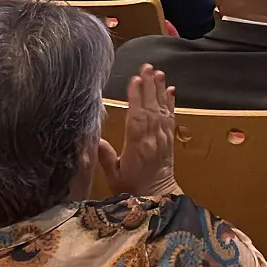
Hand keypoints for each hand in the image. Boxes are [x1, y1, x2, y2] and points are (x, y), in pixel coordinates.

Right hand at [97, 65, 176, 196]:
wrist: (158, 199)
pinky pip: (170, 118)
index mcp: (137, 147)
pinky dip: (171, 103)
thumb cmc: (132, 189)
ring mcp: (163, 138)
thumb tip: (94, 138)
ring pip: (162, 110)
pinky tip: (171, 91)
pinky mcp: (169, 140)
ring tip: (158, 73)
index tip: (135, 79)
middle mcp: (152, 139)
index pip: (137, 117)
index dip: (136, 97)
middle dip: (149, 86)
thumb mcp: (113, 176)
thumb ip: (105, 156)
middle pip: (151, 108)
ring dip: (160, 90)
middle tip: (148, 66)